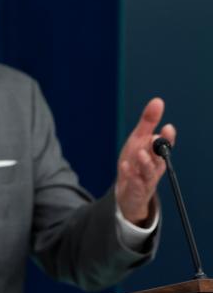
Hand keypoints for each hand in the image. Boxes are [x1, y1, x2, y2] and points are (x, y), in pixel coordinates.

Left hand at [116, 97, 176, 224]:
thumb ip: (148, 122)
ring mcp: (146, 179)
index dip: (167, 137)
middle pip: (159, 157)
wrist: (129, 192)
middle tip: (155, 138)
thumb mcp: (138, 140)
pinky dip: (130, 175)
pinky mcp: (136, 190)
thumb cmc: (136, 163)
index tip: (167, 127)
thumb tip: (158, 101)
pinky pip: (135, 183)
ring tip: (140, 153)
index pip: (165, 145)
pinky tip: (124, 166)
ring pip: (149, 171)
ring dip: (145, 162)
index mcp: (157, 153)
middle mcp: (154, 166)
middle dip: (158, 148)